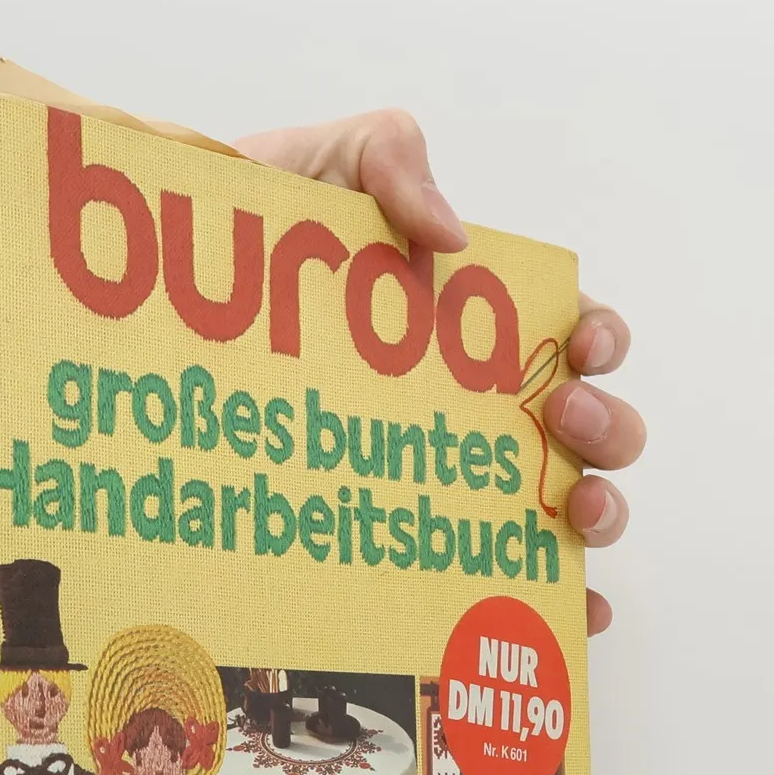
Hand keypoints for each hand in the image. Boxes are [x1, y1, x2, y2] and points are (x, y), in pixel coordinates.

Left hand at [235, 110, 640, 634]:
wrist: (166, 304)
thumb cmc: (260, 234)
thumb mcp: (325, 164)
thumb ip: (390, 157)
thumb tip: (454, 238)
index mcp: (477, 324)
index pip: (572, 335)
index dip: (600, 342)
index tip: (582, 345)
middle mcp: (478, 408)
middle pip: (590, 430)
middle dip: (608, 430)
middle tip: (563, 422)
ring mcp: (450, 478)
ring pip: (562, 510)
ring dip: (596, 514)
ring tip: (572, 512)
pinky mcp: (410, 538)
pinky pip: (495, 582)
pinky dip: (550, 605)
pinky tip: (568, 617)